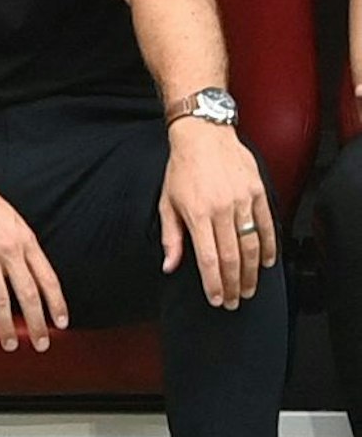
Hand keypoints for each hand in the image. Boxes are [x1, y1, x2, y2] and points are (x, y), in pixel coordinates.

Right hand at [0, 160, 68, 352]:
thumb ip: (24, 250)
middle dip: (36, 322)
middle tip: (41, 344)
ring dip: (7, 325)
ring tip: (11, 345)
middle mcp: (9, 250)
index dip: (57, 303)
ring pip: (0, 297)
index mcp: (26, 242)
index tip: (61, 324)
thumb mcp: (15, 223)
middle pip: (27, 293)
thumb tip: (34, 280)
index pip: (47, 279)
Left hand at [159, 120, 276, 309]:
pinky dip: (269, 247)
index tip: (217, 300)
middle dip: (234, 284)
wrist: (203, 135)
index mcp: (197, 213)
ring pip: (252, 245)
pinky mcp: (258, 193)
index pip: (209, 259)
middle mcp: (221, 209)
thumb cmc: (181, 169)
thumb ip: (170, 237)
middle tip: (235, 301)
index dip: (214, 283)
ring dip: (252, 272)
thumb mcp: (166, 202)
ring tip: (249, 288)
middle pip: (233, 257)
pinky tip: (267, 263)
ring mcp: (243, 201)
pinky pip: (267, 226)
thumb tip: (169, 266)